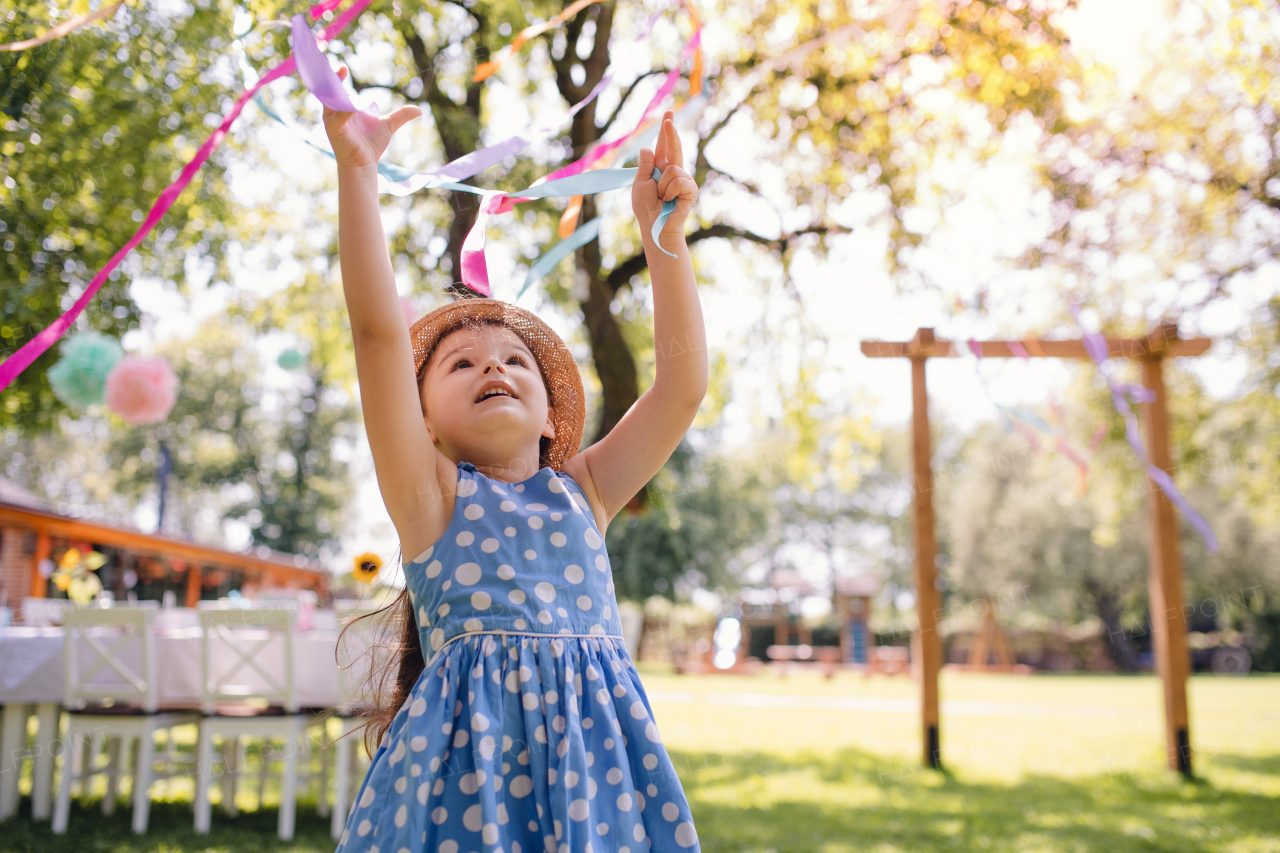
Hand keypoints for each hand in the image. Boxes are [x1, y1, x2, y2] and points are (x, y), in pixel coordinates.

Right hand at [322, 65, 421, 168]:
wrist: (365, 163)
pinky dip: (345, 111)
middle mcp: (336, 112)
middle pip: (331, 92)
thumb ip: (401, 116)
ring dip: (336, 91)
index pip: (339, 89)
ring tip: (340, 79)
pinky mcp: (334, 129)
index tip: (344, 67)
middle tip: (341, 68)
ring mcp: (333, 120)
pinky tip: (353, 106)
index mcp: (345, 107)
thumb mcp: (388, 126)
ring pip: (332, 102)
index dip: (339, 77)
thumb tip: (419, 109)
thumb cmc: (371, 144)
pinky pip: (338, 117)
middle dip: (333, 80)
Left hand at [631, 110, 698, 245]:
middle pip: (674, 146)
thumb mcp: (640, 183)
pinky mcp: (691, 190)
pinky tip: (670, 201)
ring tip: (662, 198)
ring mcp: (684, 180)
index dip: (666, 131)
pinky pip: (678, 180)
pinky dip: (669, 191)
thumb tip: (648, 147)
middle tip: (668, 113)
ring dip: (662, 185)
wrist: (654, 225)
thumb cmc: (646, 208)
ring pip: (671, 169)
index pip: (664, 146)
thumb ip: (645, 165)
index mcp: (661, 168)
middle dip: (670, 131)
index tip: (668, 115)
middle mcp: (674, 171)